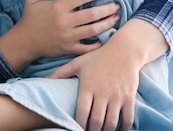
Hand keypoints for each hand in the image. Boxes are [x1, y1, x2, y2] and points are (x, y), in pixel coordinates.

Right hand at [0, 0, 120, 72]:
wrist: (24, 42)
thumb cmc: (30, 18)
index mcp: (58, 7)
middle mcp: (64, 22)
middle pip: (92, 14)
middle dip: (108, 8)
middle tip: (117, 5)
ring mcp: (68, 37)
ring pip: (94, 30)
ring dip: (108, 24)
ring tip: (116, 18)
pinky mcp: (69, 49)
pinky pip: (88, 47)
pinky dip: (99, 43)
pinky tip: (106, 37)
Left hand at [48, 19, 167, 130]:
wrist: (124, 50)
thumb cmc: (98, 57)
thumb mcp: (78, 63)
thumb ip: (61, 73)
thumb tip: (44, 80)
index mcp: (88, 86)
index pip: (82, 112)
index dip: (78, 125)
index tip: (76, 128)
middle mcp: (102, 93)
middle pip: (96, 121)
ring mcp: (117, 96)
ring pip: (111, 123)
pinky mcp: (129, 97)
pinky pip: (127, 118)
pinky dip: (123, 128)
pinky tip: (118, 130)